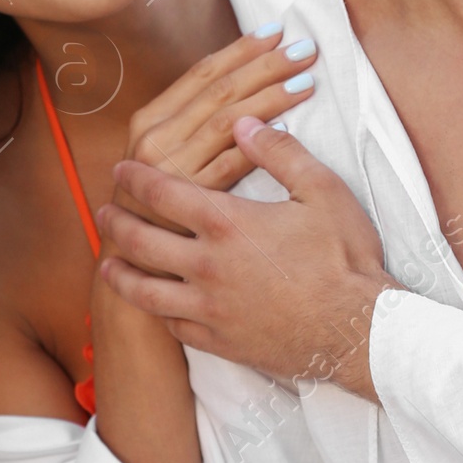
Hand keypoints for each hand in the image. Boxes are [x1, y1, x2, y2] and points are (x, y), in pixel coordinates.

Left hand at [97, 120, 394, 398]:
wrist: (359, 330)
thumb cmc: (345, 258)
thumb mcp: (322, 190)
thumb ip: (279, 151)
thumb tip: (244, 122)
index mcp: (227, 223)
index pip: (164, 193)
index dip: (136, 179)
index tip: (121, 170)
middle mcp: (207, 266)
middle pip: (142, 242)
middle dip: (116, 224)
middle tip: (103, 212)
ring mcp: (210, 309)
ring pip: (147, 292)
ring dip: (122, 274)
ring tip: (108, 264)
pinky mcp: (221, 341)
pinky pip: (174, 327)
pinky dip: (157, 313)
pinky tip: (155, 306)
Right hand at [124, 26, 315, 189]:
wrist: (132, 257)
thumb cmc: (156, 201)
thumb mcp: (162, 152)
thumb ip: (192, 119)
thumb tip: (241, 78)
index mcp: (150, 119)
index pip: (202, 73)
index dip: (241, 50)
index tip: (276, 32)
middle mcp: (157, 138)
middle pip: (220, 91)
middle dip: (266, 66)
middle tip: (304, 50)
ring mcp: (172, 169)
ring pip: (229, 121)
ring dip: (271, 97)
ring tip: (305, 82)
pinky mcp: (192, 199)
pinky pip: (231, 164)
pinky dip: (258, 144)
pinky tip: (286, 125)